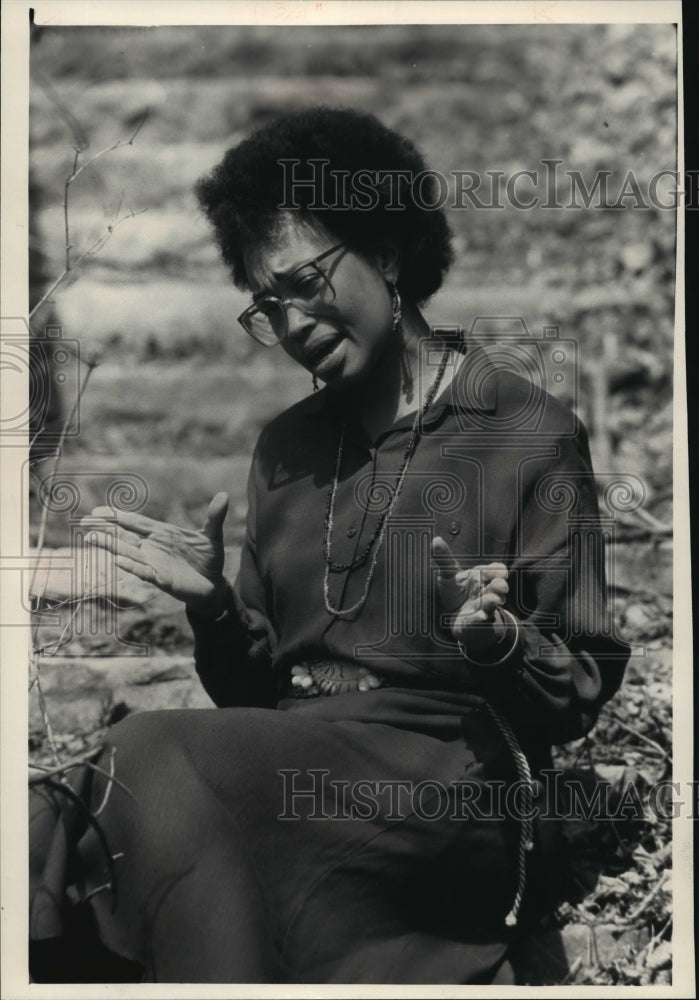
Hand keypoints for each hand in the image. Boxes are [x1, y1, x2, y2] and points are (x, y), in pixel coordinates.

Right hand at [83, 492, 229, 616]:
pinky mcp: (162, 579)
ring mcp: (155, 563)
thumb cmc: (208, 559)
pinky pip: (144, 572)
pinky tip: (118, 560)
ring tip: (91, 537)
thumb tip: (224, 496)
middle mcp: (153, 548)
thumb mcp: (213, 536)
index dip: (118, 516)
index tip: (99, 510)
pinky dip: (132, 566)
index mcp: (162, 533)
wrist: (214, 585)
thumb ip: (214, 517)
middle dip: (106, 528)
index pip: (137, 522)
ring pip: (128, 553)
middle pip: (125, 536)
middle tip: (85, 521)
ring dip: (111, 546)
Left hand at [431, 535, 509, 657]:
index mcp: (482, 577)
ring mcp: (484, 608)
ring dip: (493, 601)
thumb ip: (444, 559)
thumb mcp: (448, 575)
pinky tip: (481, 616)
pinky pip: (481, 621)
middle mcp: (487, 591)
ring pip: (492, 604)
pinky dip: (481, 618)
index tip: (500, 571)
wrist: (457, 619)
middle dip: (500, 585)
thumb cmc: (456, 593)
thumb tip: (436, 539)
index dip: (498, 570)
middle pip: (498, 586)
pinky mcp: (478, 623)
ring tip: (493, 600)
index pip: (496, 570)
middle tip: (501, 585)